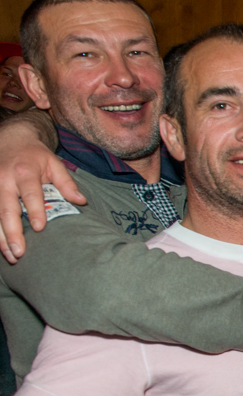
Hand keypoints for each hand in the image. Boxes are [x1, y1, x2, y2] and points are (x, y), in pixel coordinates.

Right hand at [0, 122, 83, 261]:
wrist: (11, 139)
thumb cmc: (36, 155)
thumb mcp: (54, 163)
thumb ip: (67, 183)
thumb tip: (82, 201)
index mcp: (25, 172)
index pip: (30, 194)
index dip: (34, 210)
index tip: (39, 227)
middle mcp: (5, 180)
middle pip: (7, 208)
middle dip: (12, 231)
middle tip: (20, 252)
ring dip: (1, 237)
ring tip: (10, 256)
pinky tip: (1, 247)